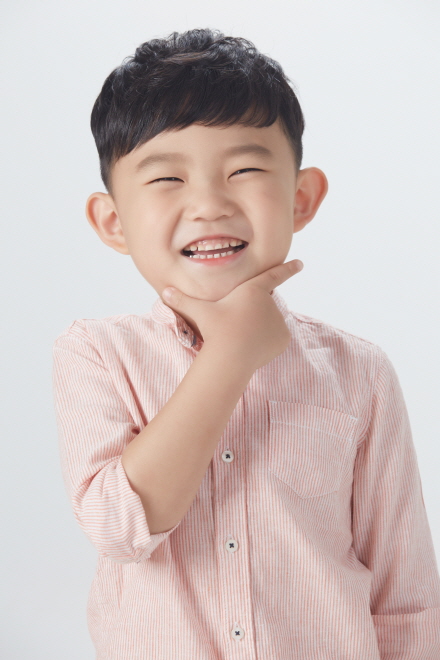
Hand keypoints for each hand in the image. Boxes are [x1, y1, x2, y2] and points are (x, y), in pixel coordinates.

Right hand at [161, 259, 303, 370]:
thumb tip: (163, 291)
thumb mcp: (199, 312)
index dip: (288, 268)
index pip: (275, 275)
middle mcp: (271, 302)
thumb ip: (183, 301)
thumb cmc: (215, 329)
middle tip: (236, 327)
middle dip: (252, 317)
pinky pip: (274, 339)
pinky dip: (265, 343)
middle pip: (262, 308)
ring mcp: (279, 320)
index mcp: (253, 290)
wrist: (231, 355)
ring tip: (242, 338)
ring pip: (267, 325)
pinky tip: (253, 348)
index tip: (301, 263)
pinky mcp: (283, 337)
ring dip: (257, 330)